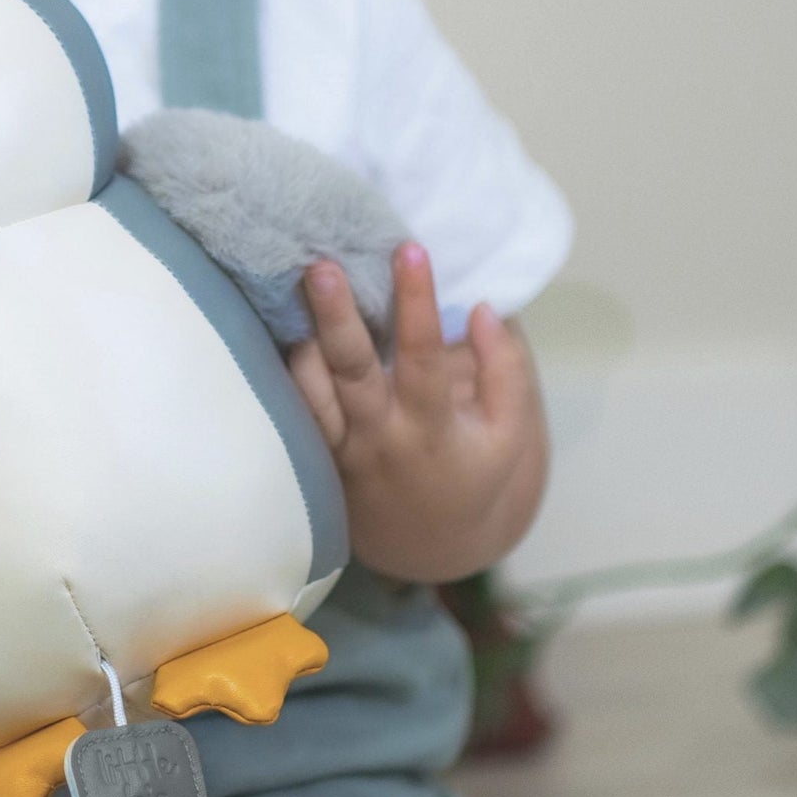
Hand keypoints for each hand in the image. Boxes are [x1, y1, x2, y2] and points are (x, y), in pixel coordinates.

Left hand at [287, 243, 547, 582]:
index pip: (423, 357)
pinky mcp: (315, 454)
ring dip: (301, 336)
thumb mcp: (511, 433)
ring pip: (310, 388)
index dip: (417, 303)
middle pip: (350, 371)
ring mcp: (341, 448)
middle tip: (320, 266)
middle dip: (334, 316)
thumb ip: (505, 370)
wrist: (431, 547)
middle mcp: (380, 437)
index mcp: (432, 429)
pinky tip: (285, 321)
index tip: (410, 249)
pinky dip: (289, 365)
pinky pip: (295, 406)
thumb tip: (481, 308)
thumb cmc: (476, 474)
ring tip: (294, 283)